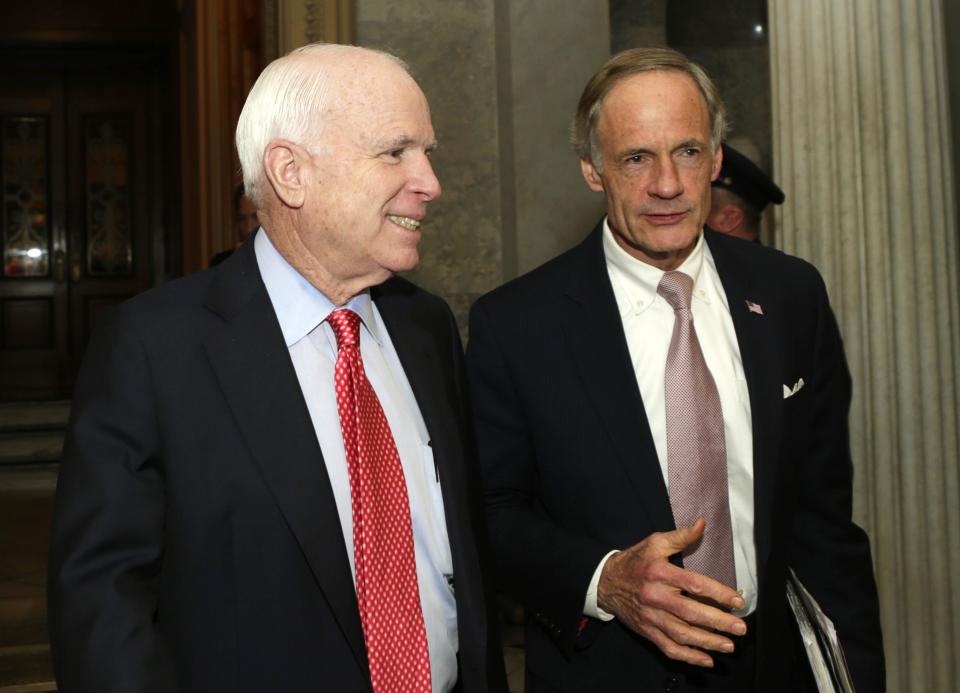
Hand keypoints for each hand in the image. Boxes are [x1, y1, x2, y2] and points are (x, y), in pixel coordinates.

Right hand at [596, 518, 746, 667]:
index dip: (718, 593)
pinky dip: (688, 656)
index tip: (737, 600)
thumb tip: (702, 524)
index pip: (694, 583)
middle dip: (718, 622)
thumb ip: (681, 536)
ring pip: (681, 634)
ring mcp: (651, 616)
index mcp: (660, 572)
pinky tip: (706, 660)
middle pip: (690, 612)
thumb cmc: (635, 561)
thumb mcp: (655, 543)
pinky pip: (668, 648)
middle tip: (740, 628)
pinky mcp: (647, 631)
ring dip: (708, 642)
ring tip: (729, 645)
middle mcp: (655, 596)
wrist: (606, 581)